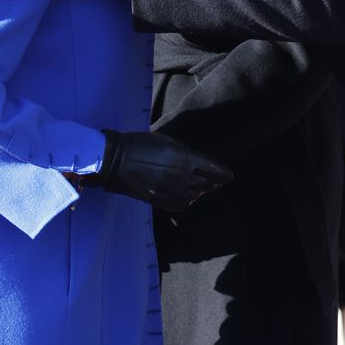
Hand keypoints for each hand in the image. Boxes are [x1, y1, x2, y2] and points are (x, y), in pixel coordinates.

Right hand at [92, 130, 232, 210]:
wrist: (115, 161)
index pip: (213, 169)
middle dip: (213, 183)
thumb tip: (196, 160)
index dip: (224, 174)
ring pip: (195, 196)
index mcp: (184, 158)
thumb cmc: (139, 144)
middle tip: (215, 182)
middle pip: (207, 184)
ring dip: (199, 192)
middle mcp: (182, 177)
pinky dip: (187, 202)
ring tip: (198, 188)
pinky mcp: (160, 201)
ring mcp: (171, 191)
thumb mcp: (165, 139)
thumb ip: (184, 150)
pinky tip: (185, 197)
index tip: (229, 176)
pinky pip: (181, 205)